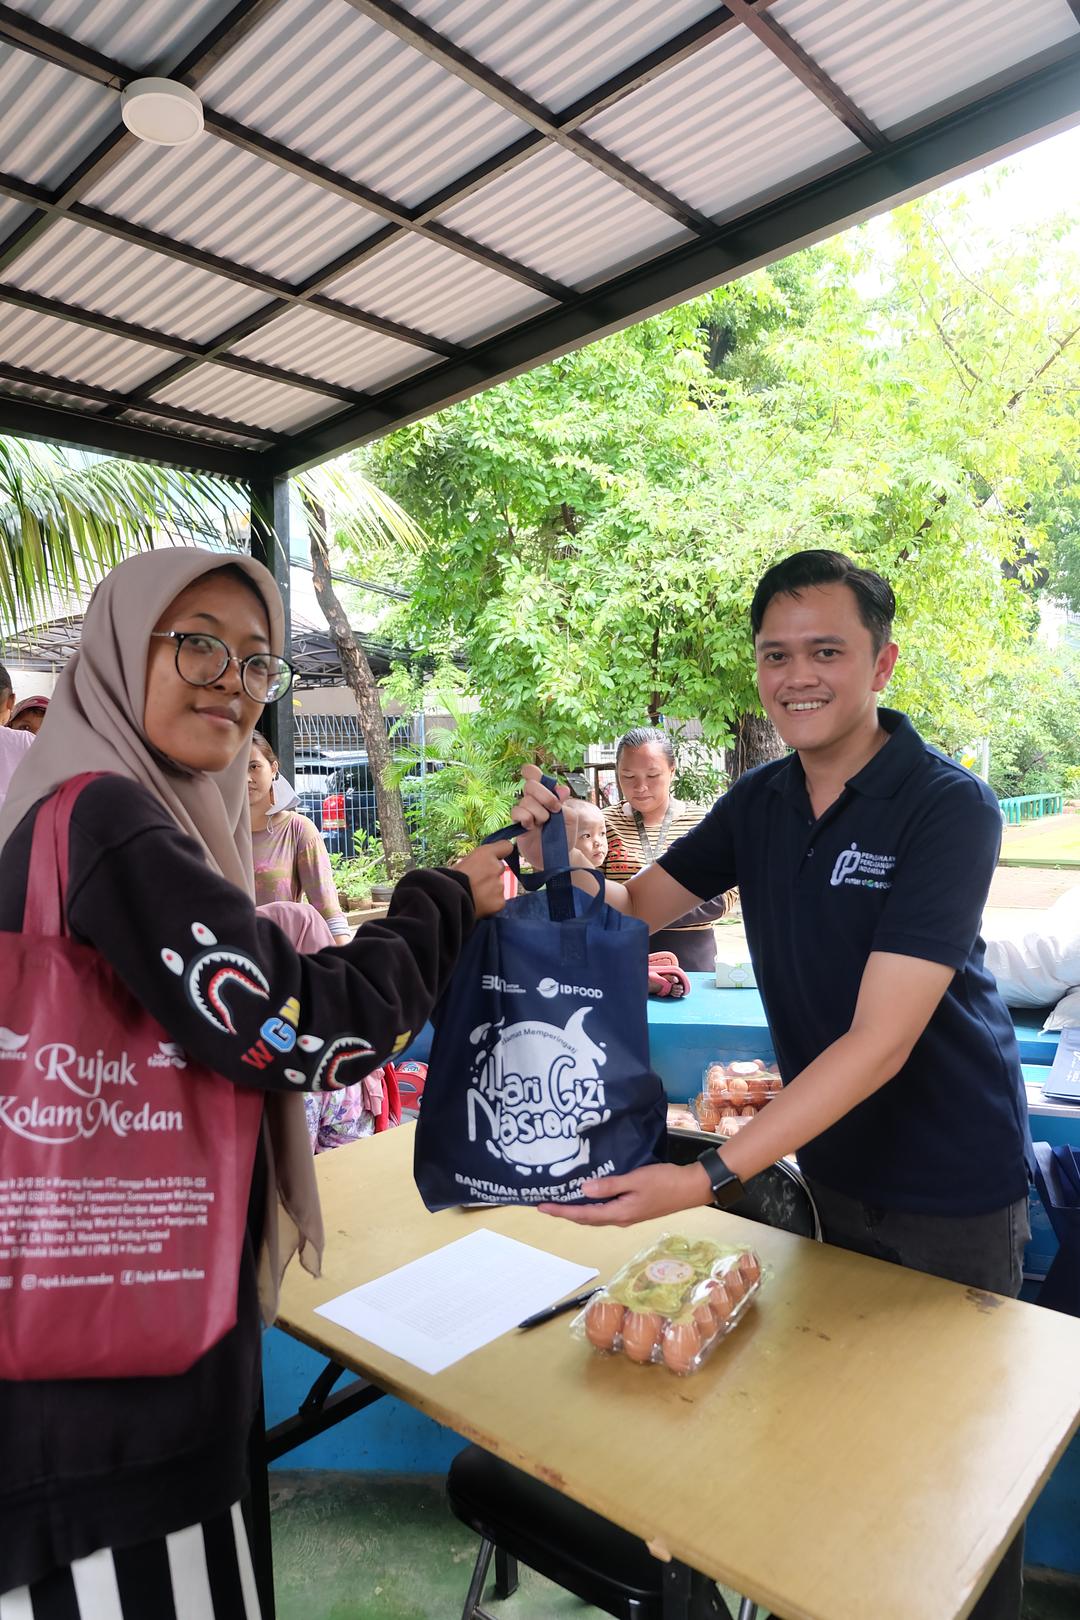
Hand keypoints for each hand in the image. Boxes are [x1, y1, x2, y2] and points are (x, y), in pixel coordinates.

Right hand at [453, 839, 513, 916]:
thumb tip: (482, 865)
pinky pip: (498, 901)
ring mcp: (500, 885)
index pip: (506, 846)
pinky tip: (478, 904)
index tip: (497, 857)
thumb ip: (478, 862)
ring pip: (498, 886)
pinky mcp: (500, 901)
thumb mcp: (463, 862)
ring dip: (490, 890)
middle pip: (499, 869)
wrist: (448, 900)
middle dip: (490, 875)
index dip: (501, 852)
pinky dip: (490, 904)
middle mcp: (496, 867)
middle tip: (476, 882)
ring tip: (473, 895)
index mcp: (485, 853)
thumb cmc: (449, 880)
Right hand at [511, 764, 568, 868]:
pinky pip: (516, 812)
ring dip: (539, 812)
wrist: (558, 856)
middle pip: (530, 784)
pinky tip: (532, 827)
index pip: (533, 774)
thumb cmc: (565, 835)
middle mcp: (533, 800)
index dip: (532, 771)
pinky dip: (526, 818)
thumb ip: (566, 803)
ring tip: (544, 823)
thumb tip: (561, 789)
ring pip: (526, 800)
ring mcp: (525, 811)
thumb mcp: (571, 818)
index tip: (539, 777)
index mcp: (546, 794)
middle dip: (545, 796)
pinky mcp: (517, 823)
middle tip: (555, 809)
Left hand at [538, 1161, 712, 1225]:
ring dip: (577, 1211)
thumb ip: (609, 1185)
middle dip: (566, 1213)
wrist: (690, 1188)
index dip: (562, 1211)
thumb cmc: (664, 1182)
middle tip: (546, 1205)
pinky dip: (592, 1206)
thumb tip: (583, 1190)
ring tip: (562, 1202)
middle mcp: (621, 1218)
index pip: (583, 1214)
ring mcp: (628, 1215)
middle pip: (586, 1219)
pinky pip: (606, 1211)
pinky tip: (589, 1197)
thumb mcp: (635, 1180)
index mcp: (619, 1213)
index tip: (542, 1207)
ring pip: (596, 1216)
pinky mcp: (634, 1209)